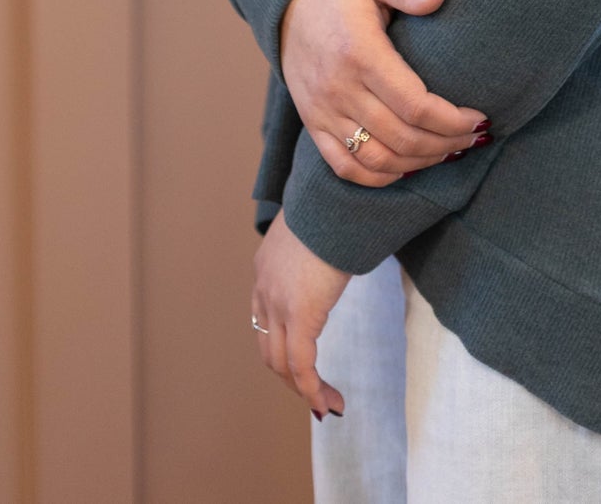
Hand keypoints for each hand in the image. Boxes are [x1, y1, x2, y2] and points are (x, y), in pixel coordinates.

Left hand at [251, 208, 350, 418]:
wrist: (334, 196)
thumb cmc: (334, 207)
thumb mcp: (317, 231)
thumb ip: (316, 250)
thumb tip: (337, 253)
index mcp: (265, 269)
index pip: (265, 322)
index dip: (282, 348)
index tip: (305, 365)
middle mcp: (264, 289)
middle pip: (268, 349)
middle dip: (292, 377)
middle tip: (317, 393)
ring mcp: (277, 303)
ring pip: (282, 363)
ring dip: (304, 389)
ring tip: (329, 404)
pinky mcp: (300, 314)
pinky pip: (302, 365)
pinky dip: (313, 389)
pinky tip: (329, 403)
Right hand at [281, 0, 490, 184]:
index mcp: (360, 52)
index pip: (415, 105)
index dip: (452, 120)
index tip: (479, 118)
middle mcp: (339, 88)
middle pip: (403, 138)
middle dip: (446, 144)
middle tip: (474, 137)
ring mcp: (322, 111)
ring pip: (377, 160)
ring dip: (419, 163)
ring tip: (448, 151)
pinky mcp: (312, 123)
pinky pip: (344, 167)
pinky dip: (379, 176)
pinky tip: (407, 167)